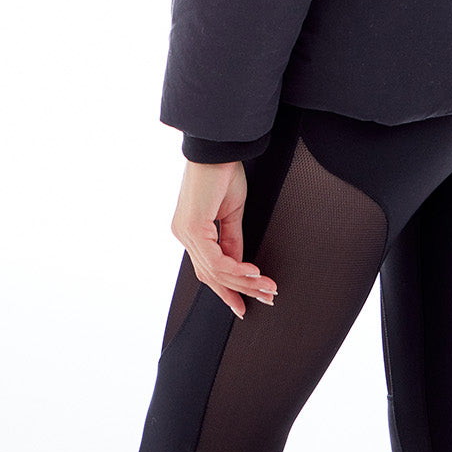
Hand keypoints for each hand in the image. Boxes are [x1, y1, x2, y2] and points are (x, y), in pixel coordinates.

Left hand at [171, 159, 277, 318]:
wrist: (217, 149)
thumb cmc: (222, 171)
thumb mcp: (231, 211)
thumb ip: (232, 239)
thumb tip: (239, 263)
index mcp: (191, 230)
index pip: (208, 268)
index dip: (228, 288)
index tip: (246, 301)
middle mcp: (184, 234)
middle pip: (211, 275)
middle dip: (240, 290)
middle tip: (265, 298)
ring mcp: (186, 232)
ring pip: (216, 271)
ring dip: (245, 282)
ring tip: (267, 287)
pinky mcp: (193, 227)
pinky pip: (216, 259)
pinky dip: (238, 268)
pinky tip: (255, 272)